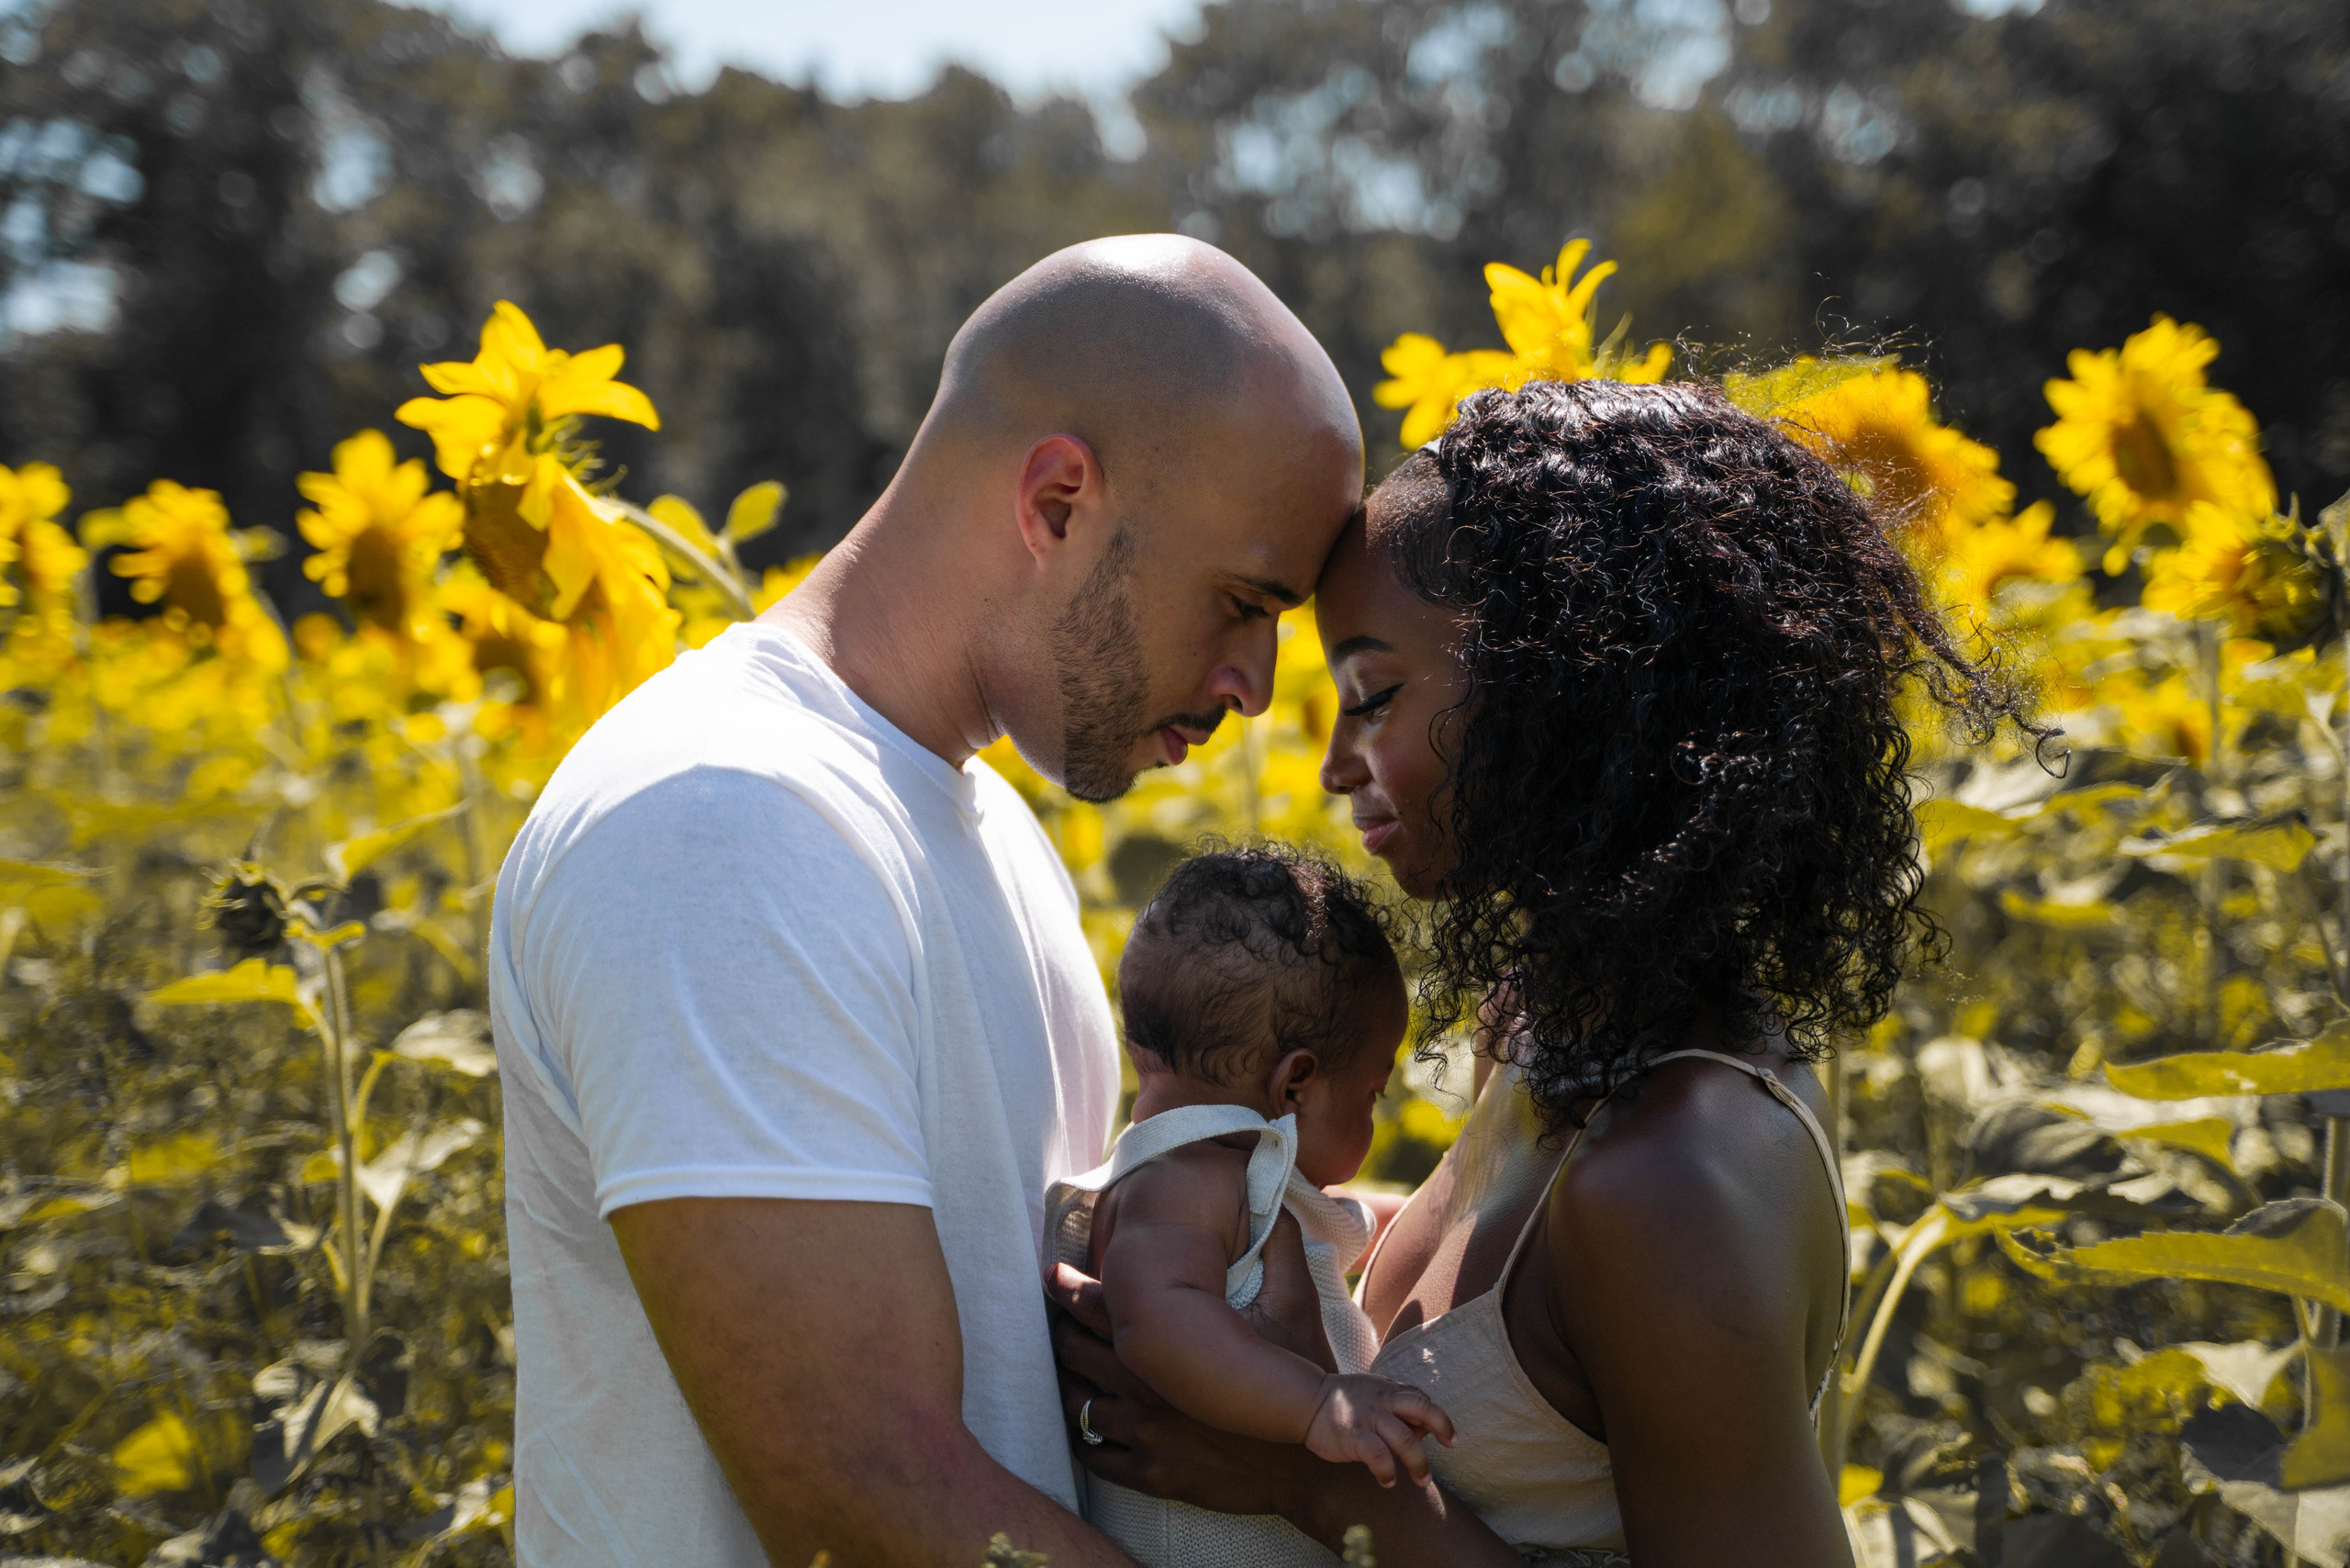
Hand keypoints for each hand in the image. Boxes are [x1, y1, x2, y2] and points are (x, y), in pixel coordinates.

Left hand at [1048, 1263, 1304, 1517]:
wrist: (1312, 1463)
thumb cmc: (1304, 1377)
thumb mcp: (1298, 1306)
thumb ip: (1280, 1251)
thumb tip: (1274, 1204)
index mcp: (1171, 1343)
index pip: (1096, 1306)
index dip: (1067, 1287)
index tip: (1054, 1273)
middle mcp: (1148, 1389)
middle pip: (1074, 1353)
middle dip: (1061, 1331)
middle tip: (1057, 1318)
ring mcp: (1146, 1436)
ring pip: (1076, 1405)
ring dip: (1066, 1383)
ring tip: (1066, 1368)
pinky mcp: (1151, 1474)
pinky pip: (1093, 1455)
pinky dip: (1082, 1437)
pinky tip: (1087, 1422)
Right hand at [1304, 1374, 1455, 1487]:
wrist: (1306, 1401)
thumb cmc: (1342, 1400)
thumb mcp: (1372, 1391)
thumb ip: (1394, 1404)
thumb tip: (1420, 1429)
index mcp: (1389, 1390)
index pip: (1422, 1398)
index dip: (1437, 1416)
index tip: (1446, 1436)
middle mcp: (1383, 1401)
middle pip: (1423, 1408)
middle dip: (1443, 1426)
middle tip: (1450, 1445)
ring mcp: (1369, 1418)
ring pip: (1406, 1439)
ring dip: (1419, 1464)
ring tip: (1422, 1481)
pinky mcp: (1354, 1437)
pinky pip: (1379, 1456)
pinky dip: (1388, 1472)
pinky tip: (1387, 1482)